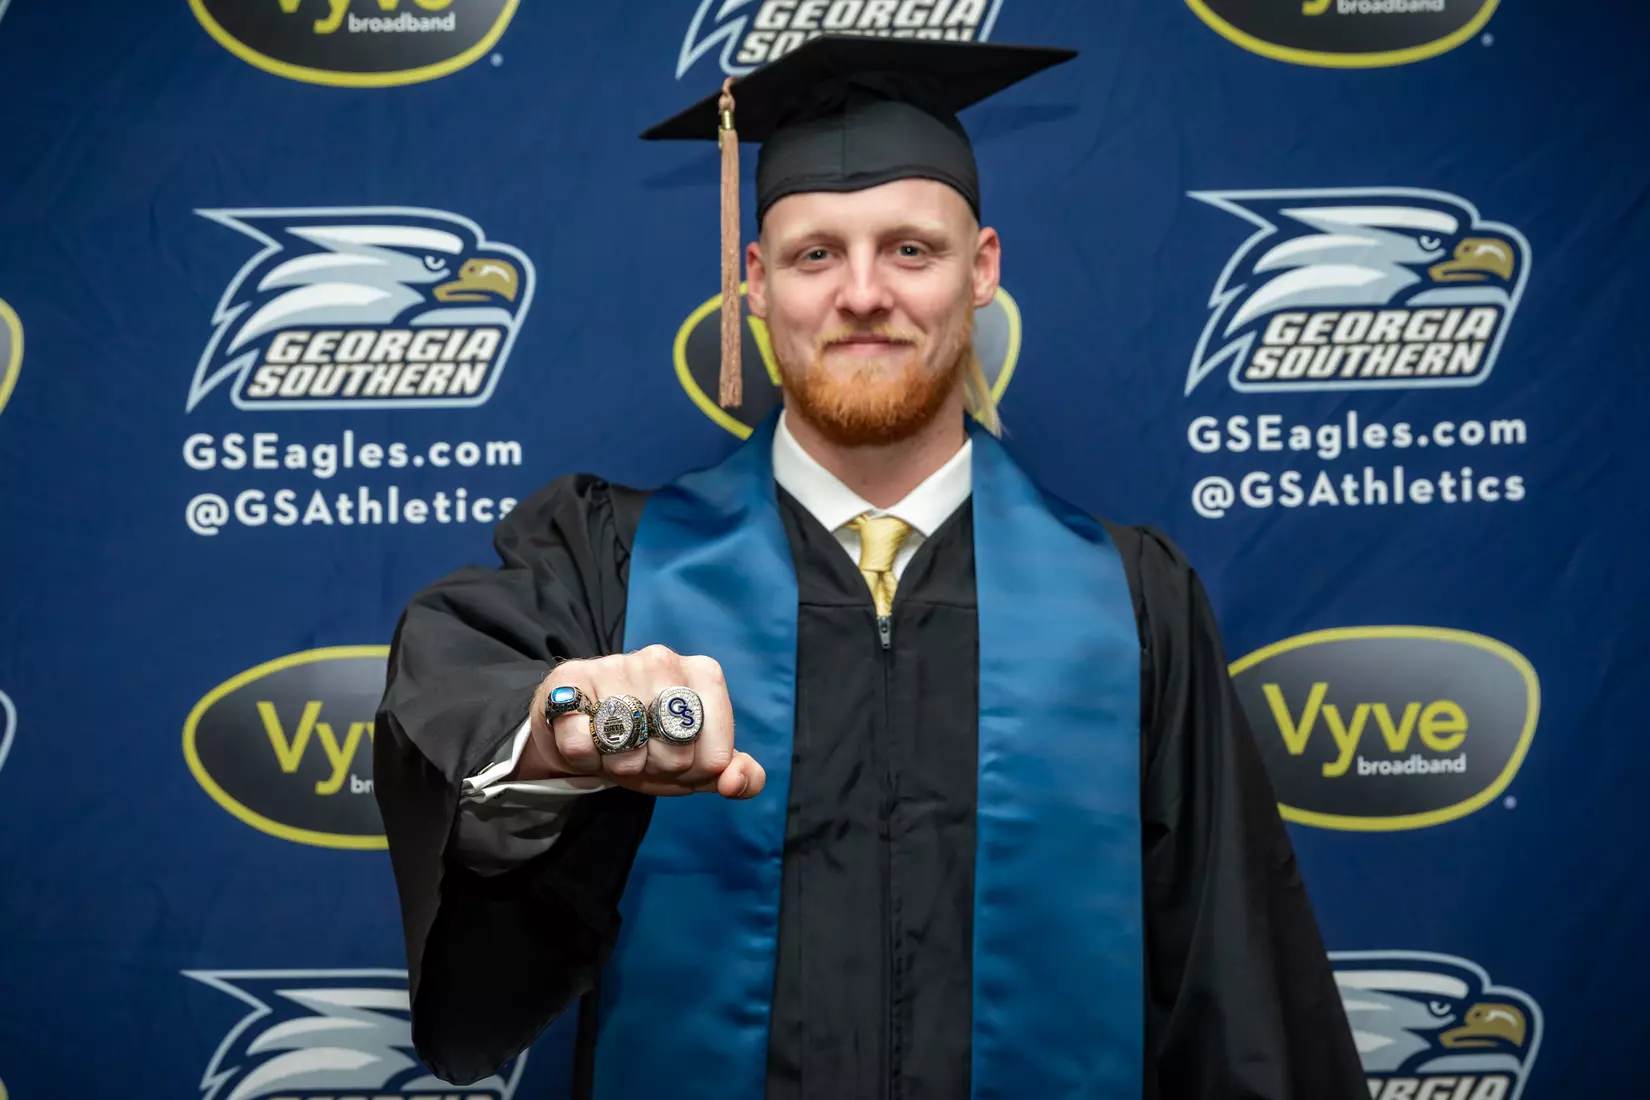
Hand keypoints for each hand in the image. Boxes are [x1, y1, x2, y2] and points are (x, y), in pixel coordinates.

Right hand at [517, 645, 764, 798]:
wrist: (587, 735)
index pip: (716, 756)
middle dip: (657, 768)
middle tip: (644, 753)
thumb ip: (742, 776)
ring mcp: (614, 665)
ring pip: (627, 749)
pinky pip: (580, 743)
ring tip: (615, 748)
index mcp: (705, 674)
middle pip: (675, 753)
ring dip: (619, 765)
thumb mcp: (701, 765)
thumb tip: (735, 781)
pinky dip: (584, 758)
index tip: (680, 757)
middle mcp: (662, 659)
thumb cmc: (653, 746)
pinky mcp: (568, 682)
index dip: (694, 772)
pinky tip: (586, 741)